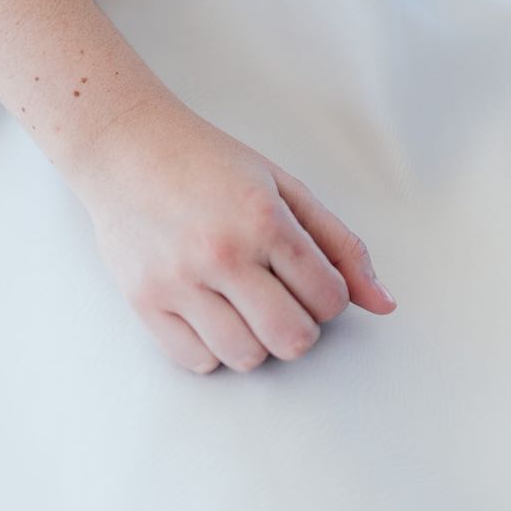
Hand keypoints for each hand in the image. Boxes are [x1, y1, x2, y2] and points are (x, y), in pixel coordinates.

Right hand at [67, 88, 397, 374]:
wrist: (126, 148)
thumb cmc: (208, 163)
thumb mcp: (284, 187)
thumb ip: (338, 244)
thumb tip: (384, 303)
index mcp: (264, 219)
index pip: (328, 298)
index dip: (329, 296)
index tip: (310, 279)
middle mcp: (222, 254)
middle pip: (292, 339)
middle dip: (300, 326)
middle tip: (283, 297)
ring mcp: (179, 281)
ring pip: (247, 357)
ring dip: (257, 340)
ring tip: (244, 303)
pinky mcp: (145, 302)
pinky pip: (198, 362)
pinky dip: (214, 348)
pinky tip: (212, 311)